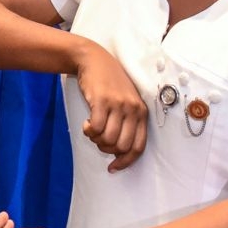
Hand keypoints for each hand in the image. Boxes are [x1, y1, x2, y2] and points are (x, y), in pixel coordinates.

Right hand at [73, 42, 146, 170]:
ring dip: (96, 139)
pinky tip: (87, 123)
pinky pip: (96, 128)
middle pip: (121, 146)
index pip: (138, 146)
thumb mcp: (125, 102)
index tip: (113, 167)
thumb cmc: (109, 84)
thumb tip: (118, 150)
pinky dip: (89, 131)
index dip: (126, 161)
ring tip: (92, 129)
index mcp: (141, 112)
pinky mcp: (102, 100)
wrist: (94, 60)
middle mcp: (133, 109)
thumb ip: (126, 123)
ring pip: (108, 139)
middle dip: (107, 149)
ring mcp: (118, 104)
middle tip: (98, 140)